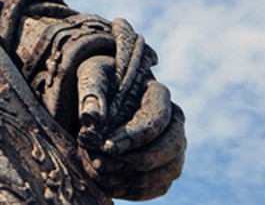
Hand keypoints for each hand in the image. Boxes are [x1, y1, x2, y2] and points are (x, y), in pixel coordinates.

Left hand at [74, 26, 185, 199]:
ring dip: (136, 178)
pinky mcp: (165, 167)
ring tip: (100, 173)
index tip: (106, 147)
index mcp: (158, 94)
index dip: (133, 136)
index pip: (156, 119)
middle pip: (171, 147)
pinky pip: (160, 186)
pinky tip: (108, 184)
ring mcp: (173, 146)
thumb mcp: (91, 75)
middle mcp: (173, 121)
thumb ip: (91, 92)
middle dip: (137, 160)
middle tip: (102, 164)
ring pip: (170, 170)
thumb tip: (91, 118)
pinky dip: (135, 190)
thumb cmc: (97, 80)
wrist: (98, 97)